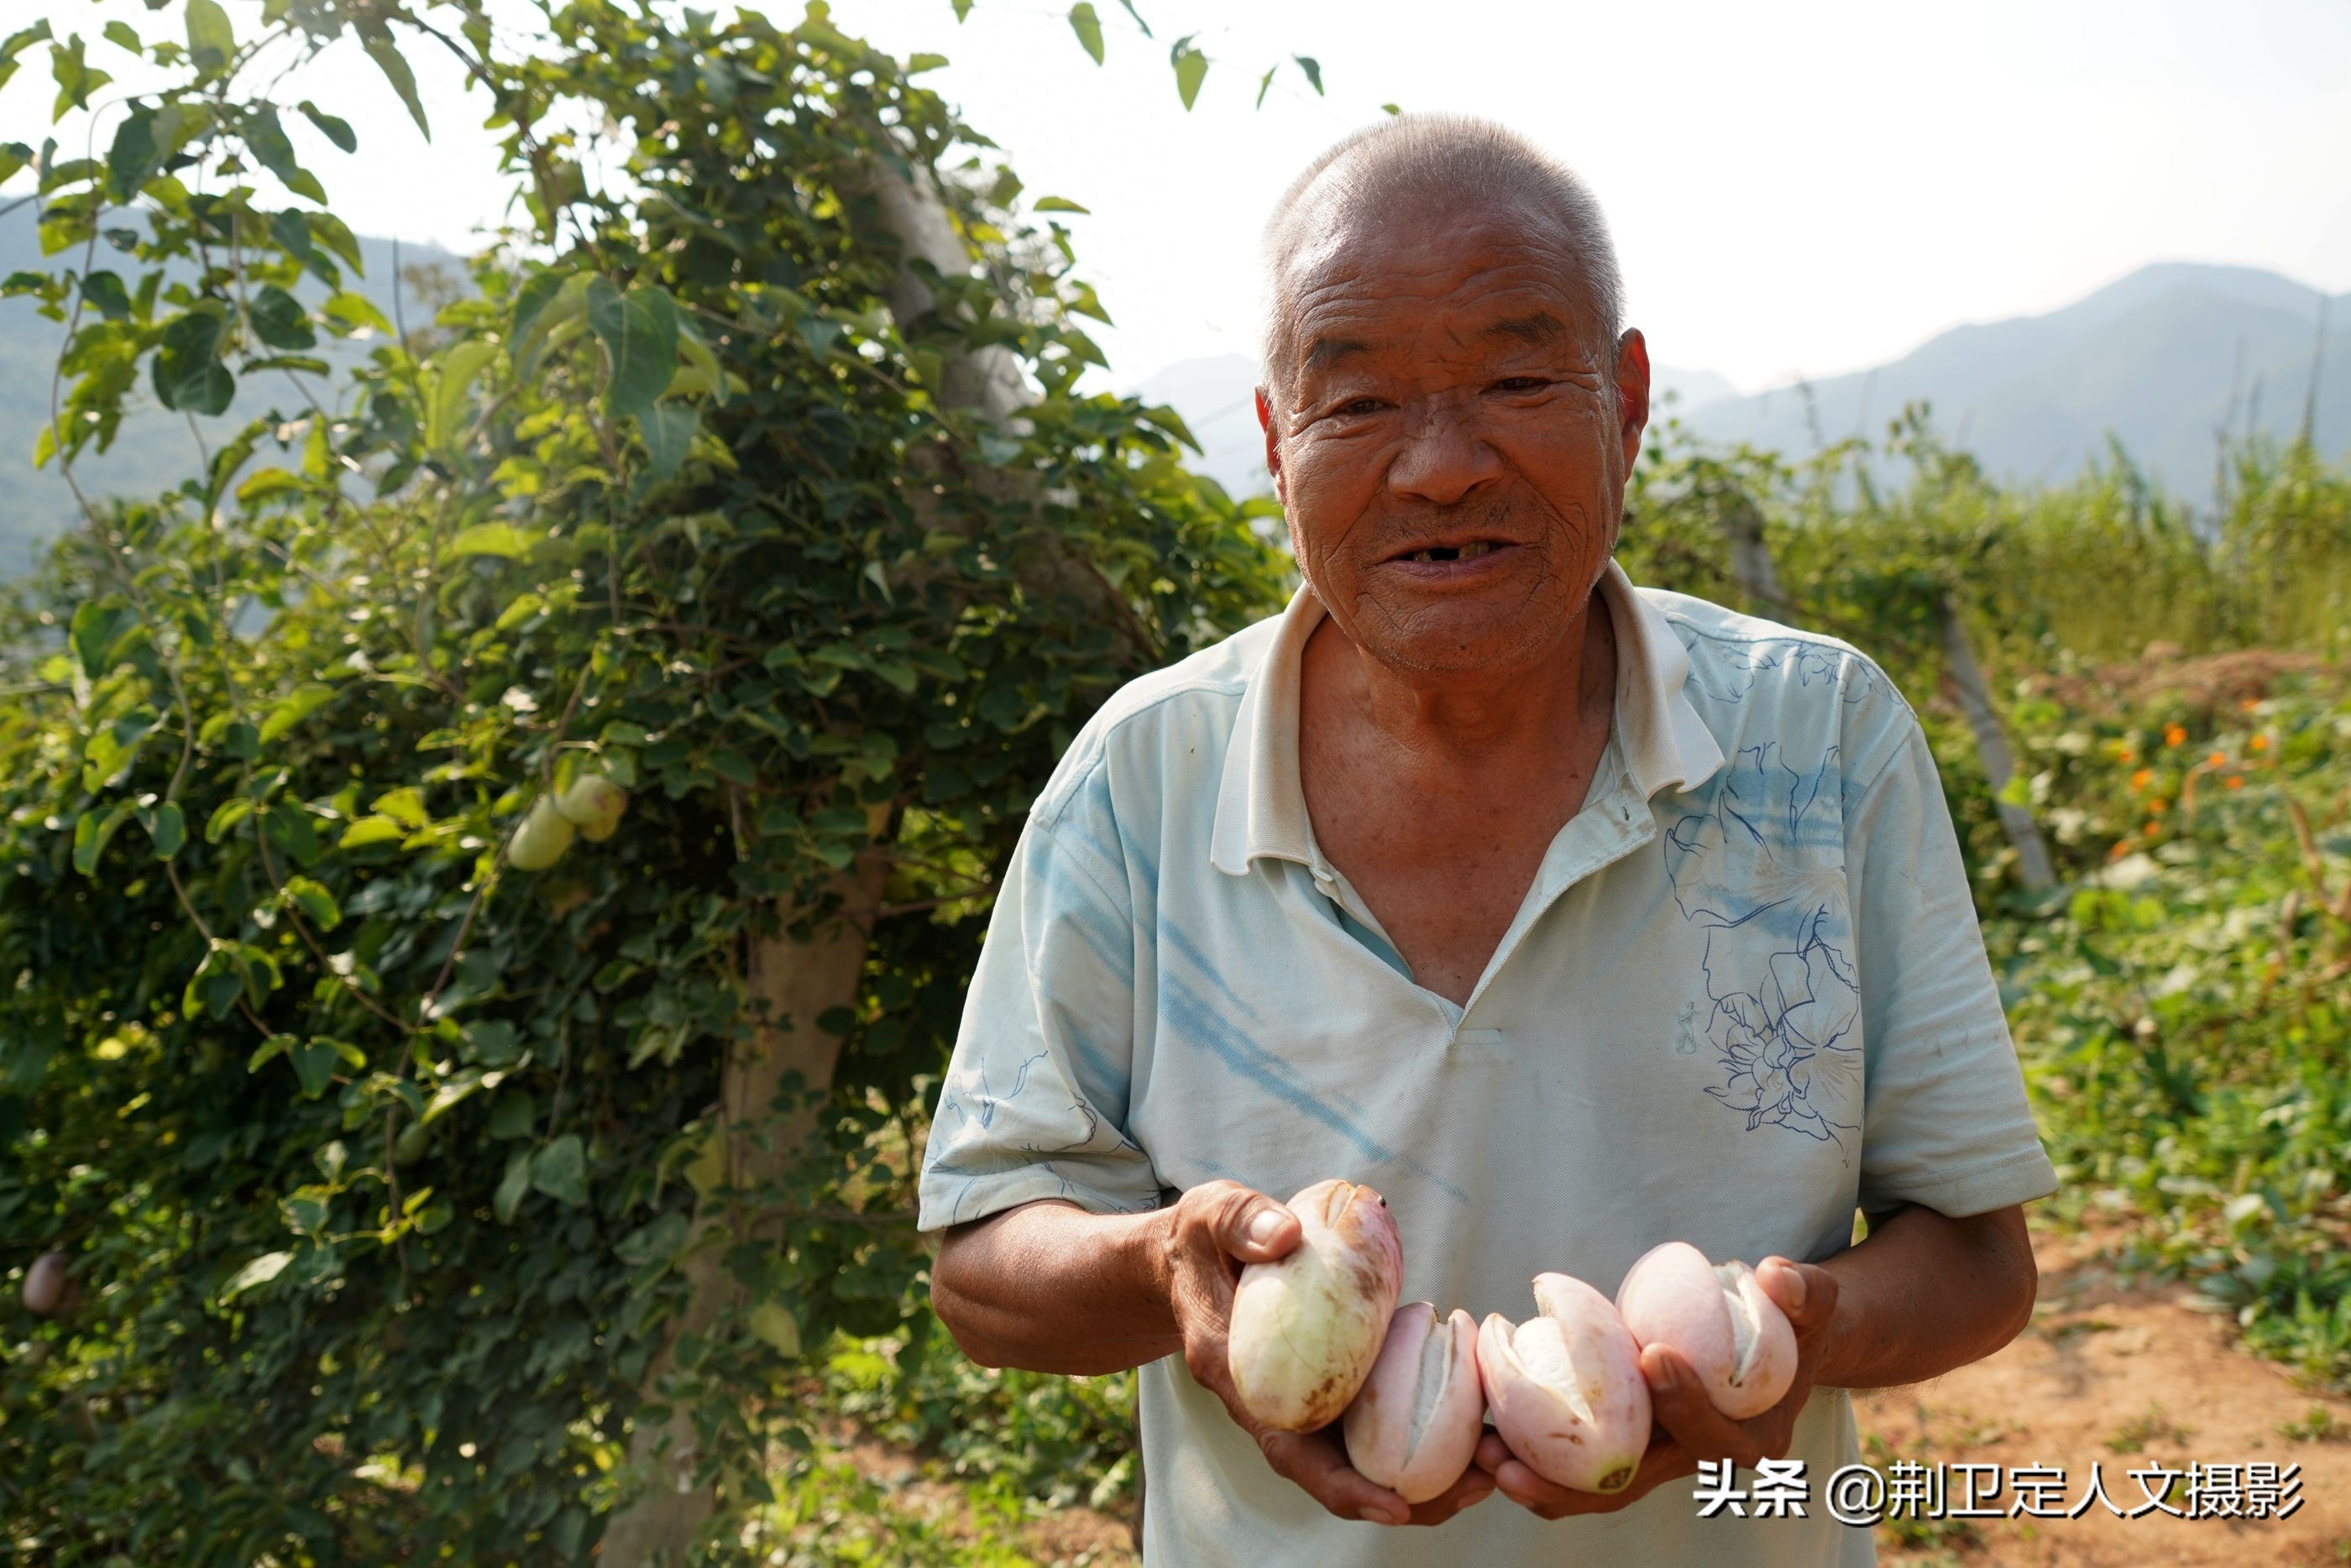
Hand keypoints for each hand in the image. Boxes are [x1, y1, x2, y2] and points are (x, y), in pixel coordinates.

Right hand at [1163, 1180, 1495, 1527]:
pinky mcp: (1330, 1384)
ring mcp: (1303, 1399)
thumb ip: (1242, 1221)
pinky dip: (1425, 1430)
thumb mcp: (1208, 1215)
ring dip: (1428, 1472)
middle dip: (1409, 1494)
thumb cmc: (1200, 1239)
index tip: (1396, 1507)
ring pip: (1365, 1456)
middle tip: (1480, 1484)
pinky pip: (1376, 1420)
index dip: (1342, 1486)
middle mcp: (1274, 1404)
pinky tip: (1476, 1420)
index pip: (1289, 1451)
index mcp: (1239, 1378)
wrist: (1188, 1259)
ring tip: (1494, 1466)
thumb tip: (1287, 1235)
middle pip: (1340, 1473)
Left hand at [1481, 1256, 1840, 1519]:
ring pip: (1597, 1485)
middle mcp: (1698, 1458)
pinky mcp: (1628, 1441)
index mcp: (1750, 1438)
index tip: (1653, 1357)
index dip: (1684, 1402)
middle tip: (1514, 1465)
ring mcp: (1658, 1454)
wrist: (1782, 1347)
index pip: (1711, 1434)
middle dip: (1573, 1480)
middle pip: (1635, 1482)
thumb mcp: (1814, 1304)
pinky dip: (1536, 1456)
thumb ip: (1804, 1293)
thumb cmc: (1794, 1321)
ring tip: (1484, 1460)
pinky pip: (1579, 1461)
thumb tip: (1776, 1273)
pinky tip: (1487, 1440)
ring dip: (1540, 1479)